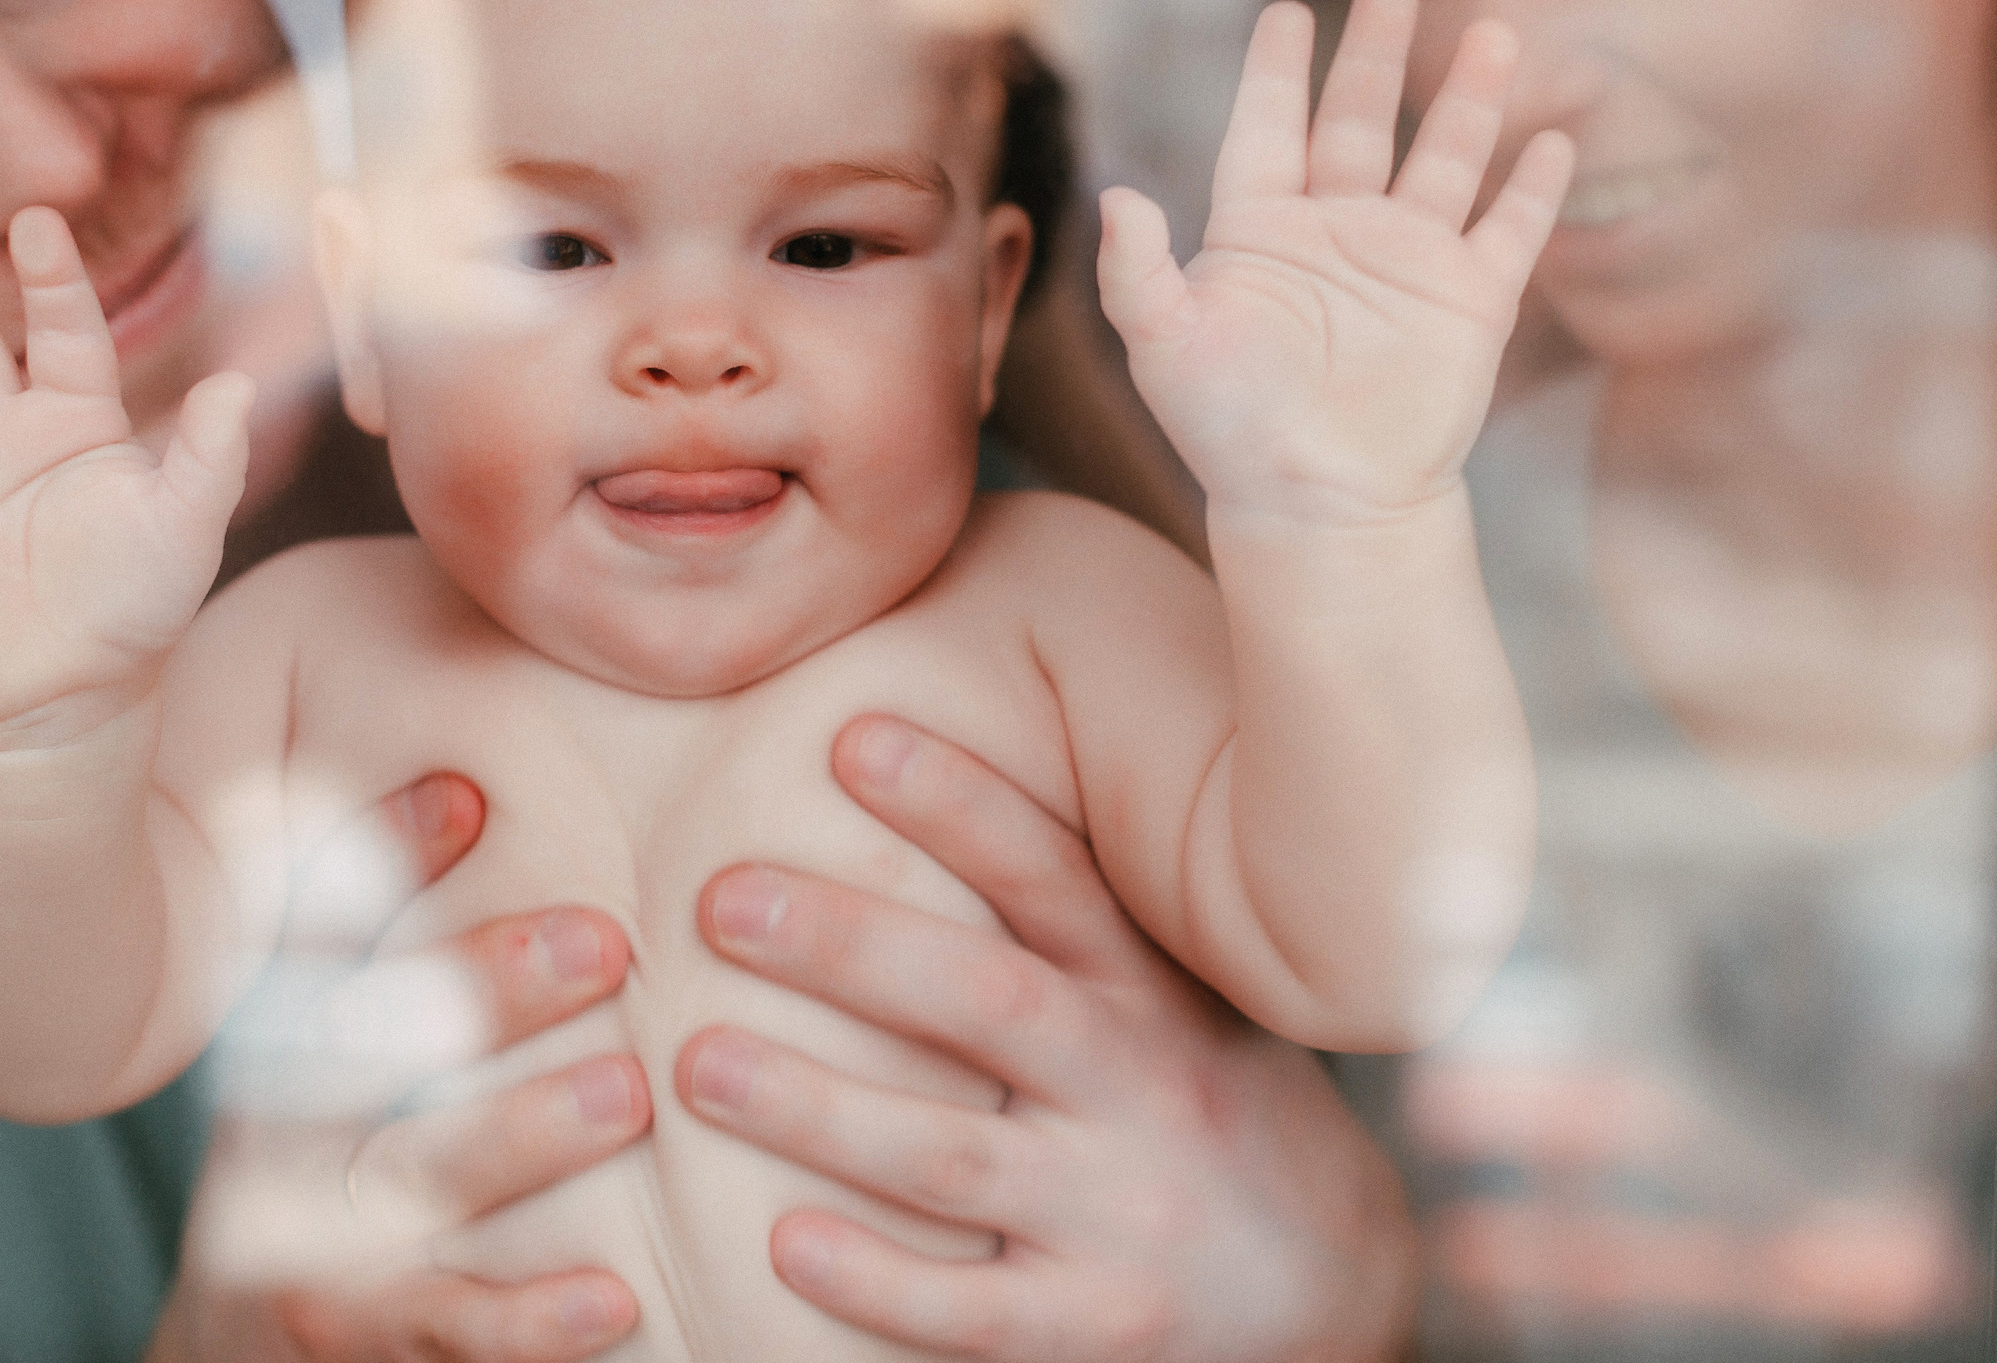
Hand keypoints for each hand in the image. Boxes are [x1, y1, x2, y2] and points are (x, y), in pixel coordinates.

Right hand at [153, 772, 648, 1362]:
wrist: (241, 1341)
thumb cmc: (326, 1154)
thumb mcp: (325, 1041)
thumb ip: (381, 920)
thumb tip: (467, 787)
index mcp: (277, 1041)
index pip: (312, 931)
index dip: (378, 857)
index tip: (468, 796)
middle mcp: (277, 1132)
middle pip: (367, 1046)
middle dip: (483, 988)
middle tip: (604, 940)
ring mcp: (310, 1241)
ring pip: (416, 1181)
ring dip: (523, 1133)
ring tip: (626, 1091)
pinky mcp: (359, 1341)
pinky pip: (452, 1327)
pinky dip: (530, 1319)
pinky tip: (610, 1296)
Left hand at [676, 716, 1417, 1361]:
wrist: (1344, 1288)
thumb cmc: (1212, 1104)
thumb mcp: (1178, 993)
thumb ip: (1075, 915)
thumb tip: (920, 770)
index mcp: (1150, 993)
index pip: (1053, 877)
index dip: (960, 803)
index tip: (853, 736)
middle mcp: (1141, 1089)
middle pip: (987, 1001)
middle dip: (851, 945)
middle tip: (721, 900)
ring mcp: (1120, 1217)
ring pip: (953, 1157)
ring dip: (818, 1110)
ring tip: (697, 1063)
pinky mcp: (1099, 1329)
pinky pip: (975, 1311)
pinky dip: (880, 1280)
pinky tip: (784, 1241)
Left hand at [1099, 0, 1573, 523]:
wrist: (1319, 503)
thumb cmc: (1228, 432)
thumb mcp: (1166, 347)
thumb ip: (1137, 271)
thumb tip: (1114, 195)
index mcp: (1261, 233)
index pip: (1268, 130)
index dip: (1276, 73)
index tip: (1287, 12)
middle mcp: (1337, 235)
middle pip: (1360, 123)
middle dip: (1375, 57)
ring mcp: (1407, 264)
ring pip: (1446, 158)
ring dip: (1470, 99)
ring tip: (1497, 34)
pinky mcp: (1469, 303)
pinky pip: (1508, 230)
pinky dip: (1534, 186)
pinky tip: (1555, 140)